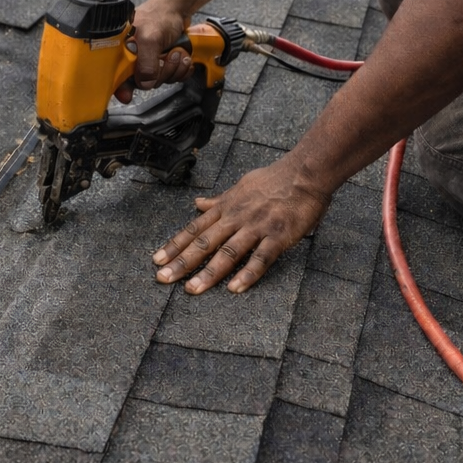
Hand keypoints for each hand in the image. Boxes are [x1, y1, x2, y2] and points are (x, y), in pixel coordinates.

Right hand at [115, 0, 192, 104]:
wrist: (179, 7)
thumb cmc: (160, 15)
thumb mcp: (149, 38)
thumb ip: (145, 63)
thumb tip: (145, 83)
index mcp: (122, 53)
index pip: (117, 79)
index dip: (122, 89)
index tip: (128, 95)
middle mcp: (133, 59)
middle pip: (144, 84)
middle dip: (161, 72)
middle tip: (167, 56)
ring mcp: (149, 62)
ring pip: (160, 81)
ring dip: (174, 69)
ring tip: (177, 52)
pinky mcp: (163, 63)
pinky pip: (173, 77)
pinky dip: (182, 70)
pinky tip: (183, 58)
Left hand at [153, 159, 330, 292]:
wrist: (305, 173)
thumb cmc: (274, 179)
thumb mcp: (241, 186)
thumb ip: (219, 200)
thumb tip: (198, 204)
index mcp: (227, 207)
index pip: (195, 228)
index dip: (175, 244)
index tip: (157, 260)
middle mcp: (237, 218)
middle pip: (205, 242)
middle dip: (182, 262)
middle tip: (162, 279)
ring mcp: (257, 227)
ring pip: (229, 252)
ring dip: (209, 272)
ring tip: (192, 289)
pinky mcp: (279, 236)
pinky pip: (261, 258)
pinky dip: (248, 273)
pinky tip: (235, 288)